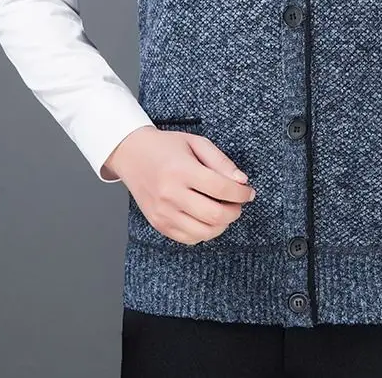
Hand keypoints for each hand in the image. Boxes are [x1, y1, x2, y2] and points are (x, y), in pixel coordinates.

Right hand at [102, 125, 255, 244]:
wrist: (132, 154)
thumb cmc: (166, 146)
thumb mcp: (196, 143)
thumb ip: (221, 162)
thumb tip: (242, 181)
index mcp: (181, 170)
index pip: (221, 188)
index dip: (241, 193)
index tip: (249, 192)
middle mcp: (170, 193)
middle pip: (215, 214)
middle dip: (235, 211)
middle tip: (238, 203)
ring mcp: (163, 212)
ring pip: (204, 232)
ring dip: (222, 225)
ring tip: (225, 211)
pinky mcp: (158, 224)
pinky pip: (189, 239)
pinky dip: (205, 233)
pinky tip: (208, 219)